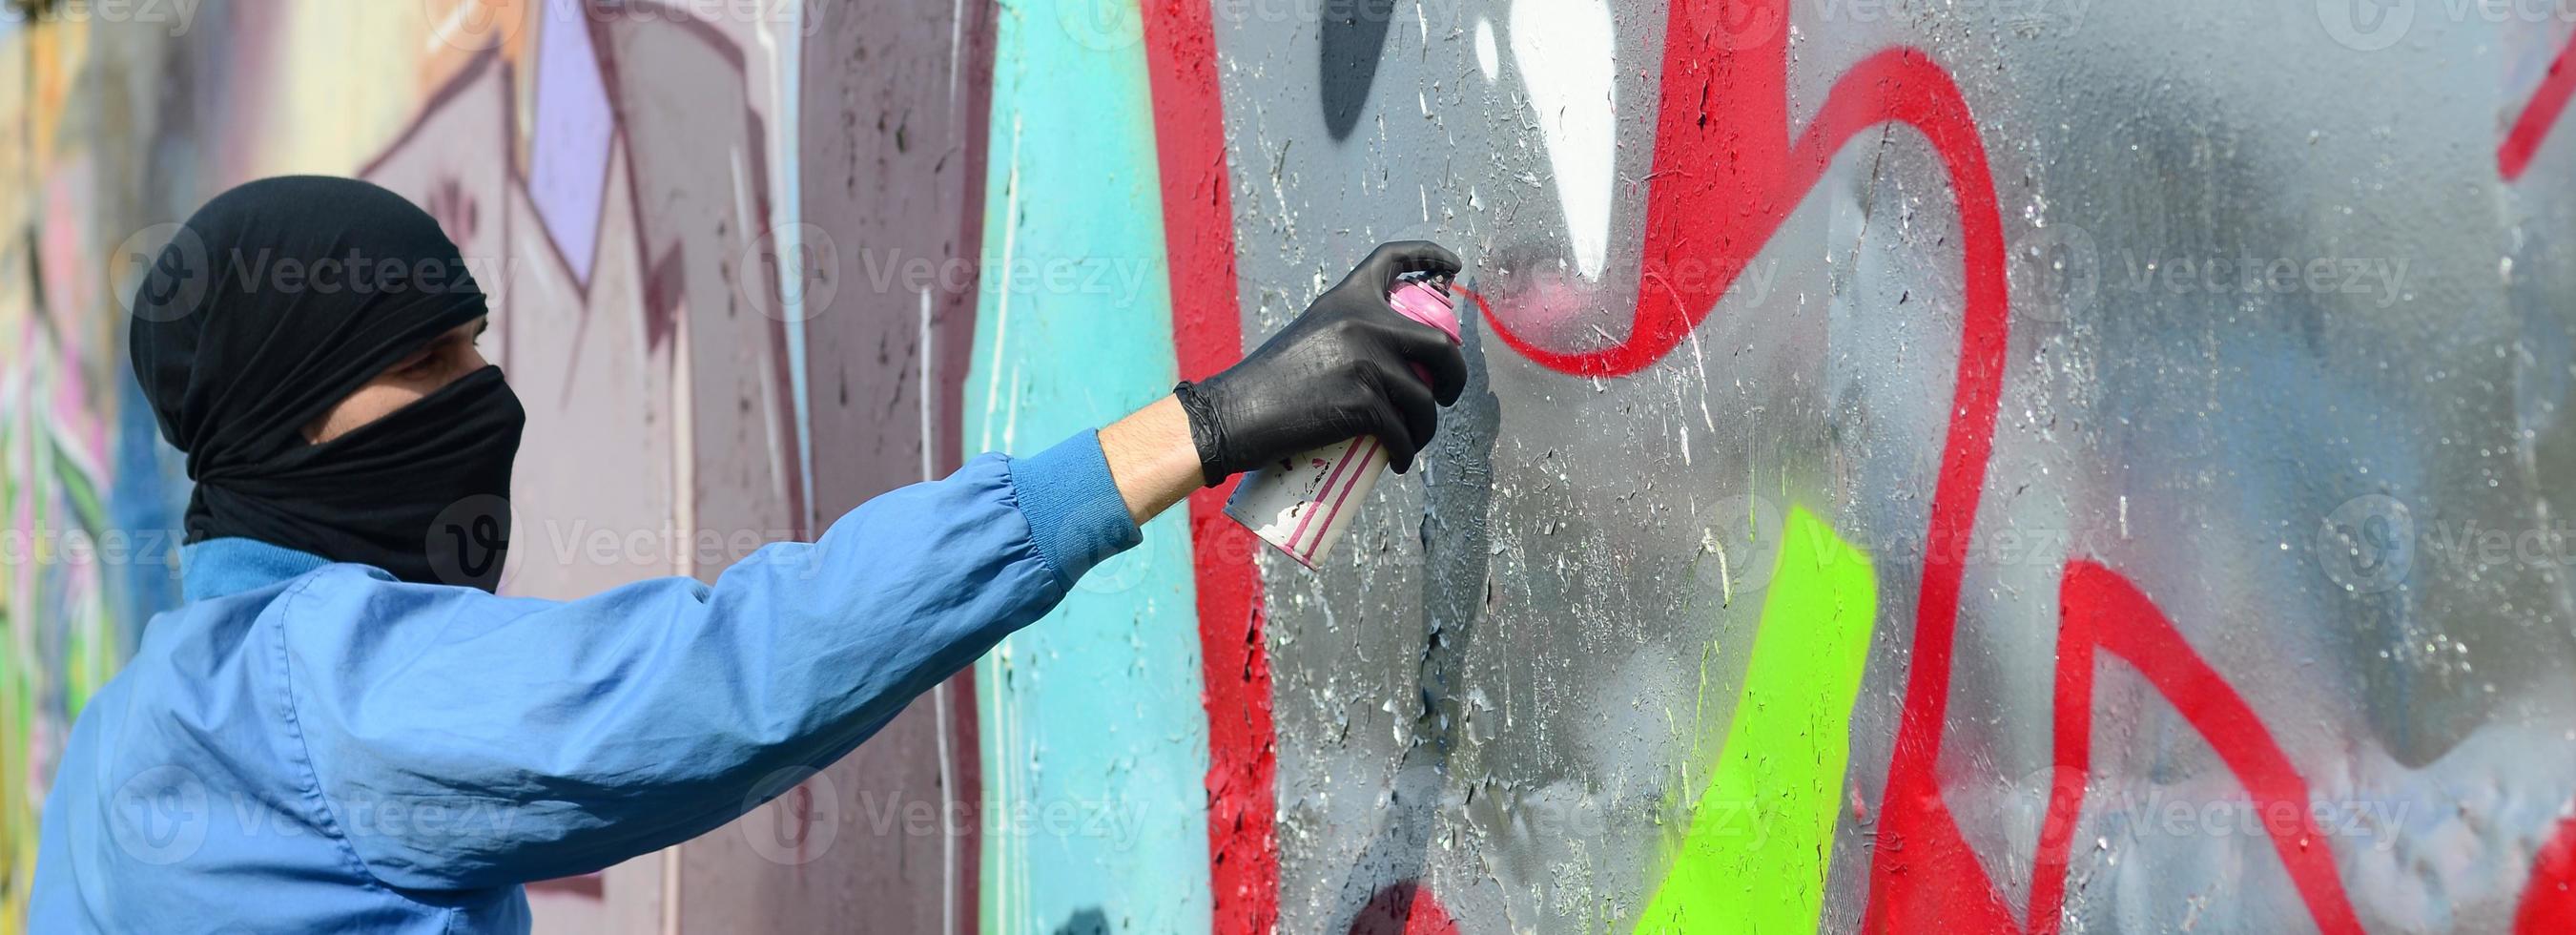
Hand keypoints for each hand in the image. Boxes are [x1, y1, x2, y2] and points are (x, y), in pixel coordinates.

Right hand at [1173, 241, 1469, 485]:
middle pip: (1439, 345)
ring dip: (1425, 428)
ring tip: (1411, 441)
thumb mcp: (1310, 336)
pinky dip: (1405, 451)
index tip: (1451, 267)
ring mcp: (1365, 362)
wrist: (1232, 413)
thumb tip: (1393, 363)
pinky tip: (1397, 460)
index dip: (1429, 255)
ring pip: (1424, 400)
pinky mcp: (1362, 402)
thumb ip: (1349, 336)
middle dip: (1454, 376)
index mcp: (1346, 298)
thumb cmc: (1265, 384)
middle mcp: (1362, 321)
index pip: (1393, 258)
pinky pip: (1403, 431)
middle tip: (1446, 395)